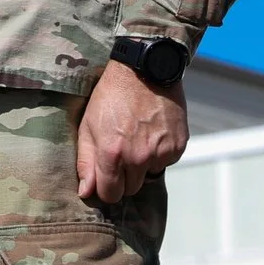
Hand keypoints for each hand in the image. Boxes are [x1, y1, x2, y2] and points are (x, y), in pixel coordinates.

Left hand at [76, 61, 187, 204]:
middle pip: (131, 189)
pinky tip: (153, 132)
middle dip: (125, 177)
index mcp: (112, 154)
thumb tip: (85, 193)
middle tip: (122, 152)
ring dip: (143, 165)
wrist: (145, 70)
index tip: (106, 177)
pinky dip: (160, 153)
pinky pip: (166, 162)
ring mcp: (161, 153)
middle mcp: (138, 158)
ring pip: (149, 176)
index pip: (110, 194)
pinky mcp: (178, 146)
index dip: (107, 188)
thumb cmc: (111, 96)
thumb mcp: (88, 125)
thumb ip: (86, 162)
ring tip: (138, 138)